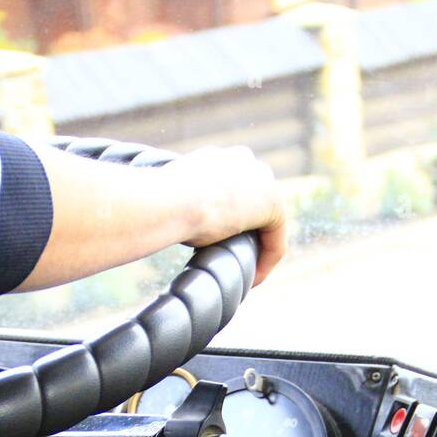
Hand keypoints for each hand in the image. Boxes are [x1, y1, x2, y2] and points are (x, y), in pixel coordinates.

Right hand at [163, 145, 286, 285]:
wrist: (170, 200)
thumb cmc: (162, 203)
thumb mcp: (173, 199)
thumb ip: (184, 203)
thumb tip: (176, 220)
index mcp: (216, 157)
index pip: (232, 189)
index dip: (229, 220)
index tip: (217, 244)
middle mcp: (242, 159)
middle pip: (253, 204)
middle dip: (247, 234)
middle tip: (234, 261)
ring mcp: (261, 178)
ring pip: (266, 223)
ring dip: (258, 251)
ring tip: (245, 275)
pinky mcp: (274, 203)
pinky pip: (275, 240)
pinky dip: (266, 263)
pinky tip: (252, 280)